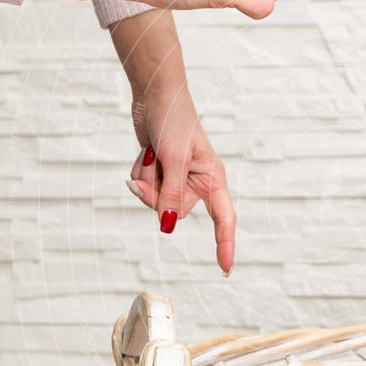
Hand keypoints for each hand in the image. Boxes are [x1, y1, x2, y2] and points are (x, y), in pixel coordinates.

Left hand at [128, 85, 235, 273]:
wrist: (155, 96)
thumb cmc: (174, 120)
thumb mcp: (174, 159)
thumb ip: (172, 194)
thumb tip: (167, 226)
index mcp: (212, 178)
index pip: (223, 219)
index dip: (225, 245)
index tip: (225, 269)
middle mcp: (197, 183)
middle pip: (174, 211)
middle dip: (157, 193)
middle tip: (155, 163)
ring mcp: (176, 180)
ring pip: (154, 201)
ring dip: (145, 180)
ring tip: (152, 153)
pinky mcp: (160, 175)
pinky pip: (144, 188)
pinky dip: (140, 172)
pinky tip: (147, 153)